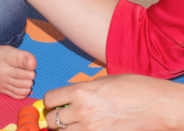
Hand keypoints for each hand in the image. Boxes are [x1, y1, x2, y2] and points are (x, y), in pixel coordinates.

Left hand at [44, 75, 183, 130]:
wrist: (157, 105)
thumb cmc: (133, 88)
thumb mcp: (102, 82)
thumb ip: (83, 91)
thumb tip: (70, 98)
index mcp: (80, 91)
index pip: (50, 99)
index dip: (50, 102)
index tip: (54, 104)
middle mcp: (82, 111)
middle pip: (53, 121)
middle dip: (55, 119)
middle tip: (62, 118)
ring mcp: (92, 129)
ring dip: (67, 130)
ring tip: (75, 126)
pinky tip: (87, 130)